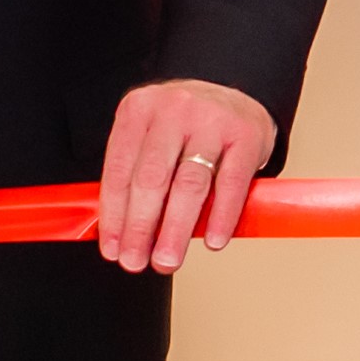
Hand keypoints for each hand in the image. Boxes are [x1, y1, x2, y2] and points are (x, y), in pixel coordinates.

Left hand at [97, 78, 277, 272]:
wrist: (235, 99)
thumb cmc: (186, 128)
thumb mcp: (152, 137)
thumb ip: (135, 175)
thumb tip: (120, 234)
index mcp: (139, 110)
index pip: (119, 169)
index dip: (113, 215)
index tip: (113, 249)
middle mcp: (172, 110)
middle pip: (151, 178)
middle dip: (140, 227)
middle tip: (136, 261)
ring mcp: (211, 120)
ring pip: (189, 184)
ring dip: (176, 230)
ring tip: (168, 259)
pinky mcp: (246, 135)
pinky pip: (231, 184)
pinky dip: (221, 217)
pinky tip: (213, 240)